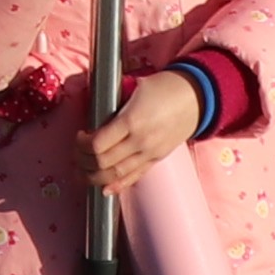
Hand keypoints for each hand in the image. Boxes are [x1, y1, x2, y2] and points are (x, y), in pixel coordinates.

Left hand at [82, 66, 202, 189]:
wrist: (198, 96)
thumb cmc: (166, 86)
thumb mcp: (136, 87)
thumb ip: (116, 103)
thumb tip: (95, 115)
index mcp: (132, 121)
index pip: (98, 144)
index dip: (82, 144)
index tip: (79, 136)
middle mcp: (141, 141)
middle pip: (103, 163)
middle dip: (84, 161)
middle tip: (76, 154)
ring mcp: (150, 153)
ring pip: (116, 175)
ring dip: (95, 177)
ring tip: (83, 173)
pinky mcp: (157, 159)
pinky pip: (134, 177)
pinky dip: (117, 186)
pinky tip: (105, 189)